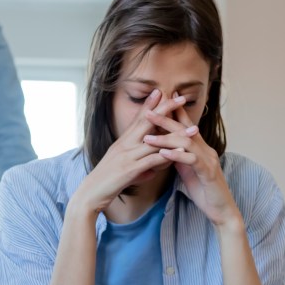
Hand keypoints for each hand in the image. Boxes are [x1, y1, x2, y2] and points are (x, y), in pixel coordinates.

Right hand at [71, 89, 175, 215]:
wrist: (90, 194)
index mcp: (123, 141)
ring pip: (155, 140)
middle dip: (165, 108)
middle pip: (148, 121)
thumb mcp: (123, 169)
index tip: (160, 91)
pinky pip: (152, 160)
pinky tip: (181, 153)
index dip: (150, 104)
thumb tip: (151, 169)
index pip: (138, 118)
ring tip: (193, 129)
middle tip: (181, 97)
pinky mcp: (130, 169)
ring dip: (176, 134)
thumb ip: (139, 166)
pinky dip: (168, 155)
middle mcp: (125, 144)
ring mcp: (127, 155)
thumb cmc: (106, 182)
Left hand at [143, 99, 240, 228]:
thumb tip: (166, 148)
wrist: (221, 210)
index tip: (160, 101)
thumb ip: (180, 158)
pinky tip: (163, 153)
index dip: (175, 112)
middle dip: (166, 119)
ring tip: (147, 136)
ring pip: (186, 142)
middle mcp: (206, 150)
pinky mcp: (208, 173)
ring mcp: (208, 160)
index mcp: (201, 148)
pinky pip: (191, 160)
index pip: (186, 126)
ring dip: (166, 138)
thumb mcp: (189, 171)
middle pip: (185, 129)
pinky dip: (176, 155)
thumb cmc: (204, 191)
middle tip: (148, 112)